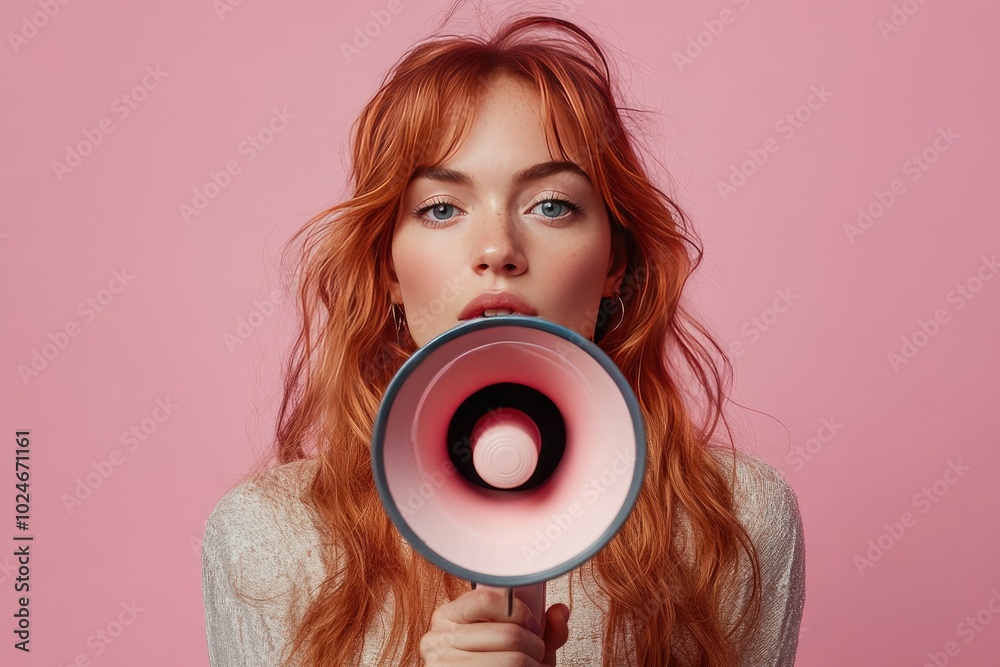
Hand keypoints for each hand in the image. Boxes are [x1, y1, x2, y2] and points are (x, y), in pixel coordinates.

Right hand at [419, 586, 570, 664]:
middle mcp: (441, 641)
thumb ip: (541, 628)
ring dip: (534, 666)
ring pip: (514, 661)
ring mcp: (446, 666)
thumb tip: (559, 612)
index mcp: (450, 618)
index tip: (531, 624)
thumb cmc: (493, 664)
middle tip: (536, 655)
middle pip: (509, 634)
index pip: (486, 599)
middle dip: (536, 647)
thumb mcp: (514, 642)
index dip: (519, 611)